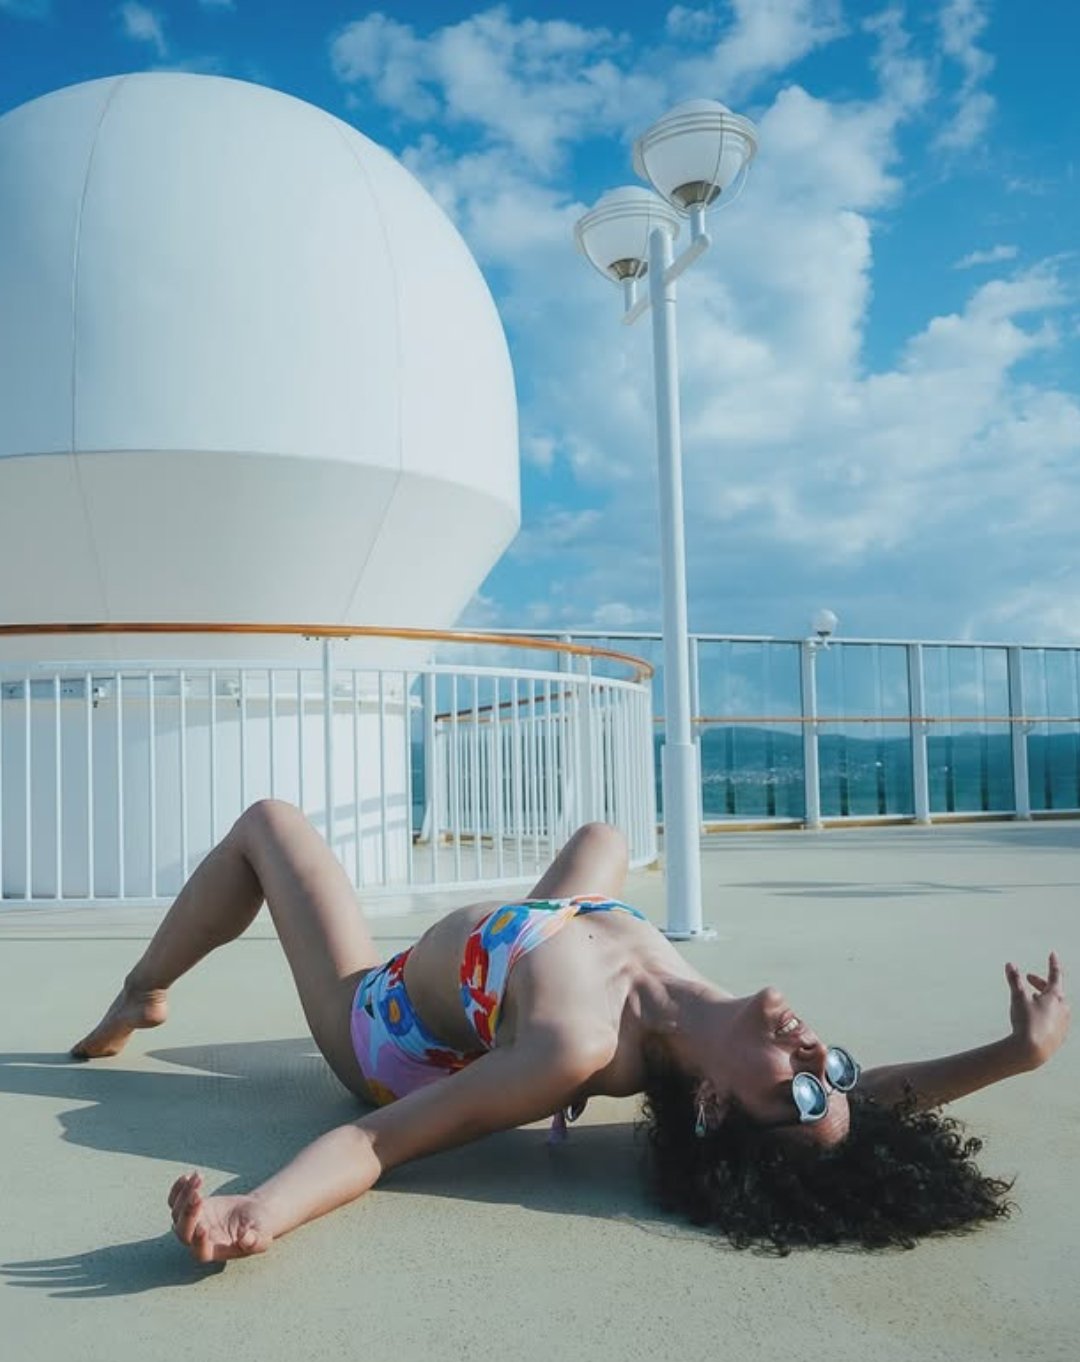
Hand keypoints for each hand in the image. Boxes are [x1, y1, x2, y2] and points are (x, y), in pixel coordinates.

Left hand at [168, 1171, 272, 1262]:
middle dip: (188, 1213)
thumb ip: (255, 1241)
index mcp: (215, 1251)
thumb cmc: (259, 1229)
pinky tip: (187, 1177)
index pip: (200, 1251)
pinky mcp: (192, 1208)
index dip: (199, 1241)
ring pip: (177, 1213)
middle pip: (183, 1231)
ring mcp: (192, 1223)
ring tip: (199, 1178)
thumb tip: (245, 1239)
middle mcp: (198, 1240)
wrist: (254, 1215)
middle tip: (198, 1196)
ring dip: (185, 1195)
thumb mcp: (262, 1236)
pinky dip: (178, 1189)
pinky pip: (176, 1201)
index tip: (203, 1227)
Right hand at [1005, 952, 1069, 1071]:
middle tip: (1028, 978)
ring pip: (1056, 1005)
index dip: (1053, 963)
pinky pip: (1055, 1019)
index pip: (1056, 975)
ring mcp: (1063, 1023)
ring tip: (1031, 998)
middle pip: (1054, 990)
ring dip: (1044, 998)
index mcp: (1055, 997)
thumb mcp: (1018, 998)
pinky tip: (1035, 1018)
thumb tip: (1010, 964)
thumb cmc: (1026, 1022)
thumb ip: (1015, 980)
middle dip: (1041, 982)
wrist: (1032, 1051)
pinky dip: (1046, 1013)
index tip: (1052, 954)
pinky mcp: (1059, 1036)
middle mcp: (1063, 1009)